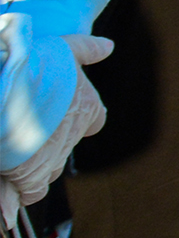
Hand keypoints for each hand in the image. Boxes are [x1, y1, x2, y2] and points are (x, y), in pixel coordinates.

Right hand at [3, 35, 110, 206]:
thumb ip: (87, 49)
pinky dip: (19, 188)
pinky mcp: (29, 176)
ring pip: (48, 172)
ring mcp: (52, 159)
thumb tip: (109, 46)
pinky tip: (6, 174)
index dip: (79, 119)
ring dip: (34, 167)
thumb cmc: (36, 67)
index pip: (95, 121)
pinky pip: (30, 191)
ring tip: (12, 153)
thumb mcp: (65, 48)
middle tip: (23, 133)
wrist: (8, 93)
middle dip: (47, 146)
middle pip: (65, 149)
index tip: (59, 115)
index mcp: (88, 108)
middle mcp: (74, 137)